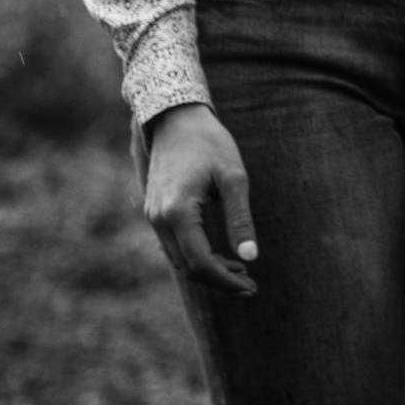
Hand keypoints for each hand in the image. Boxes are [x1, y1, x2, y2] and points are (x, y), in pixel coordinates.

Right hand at [141, 103, 259, 296]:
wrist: (175, 118)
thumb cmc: (210, 143)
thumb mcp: (233, 178)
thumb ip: (240, 219)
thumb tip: (252, 256)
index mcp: (178, 214)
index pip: (200, 263)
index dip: (226, 280)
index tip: (252, 286)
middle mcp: (159, 220)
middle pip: (187, 267)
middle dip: (219, 280)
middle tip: (251, 284)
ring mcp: (152, 216)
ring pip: (178, 259)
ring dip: (208, 269)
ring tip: (241, 270)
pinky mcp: (154, 211)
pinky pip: (173, 245)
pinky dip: (195, 255)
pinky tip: (220, 254)